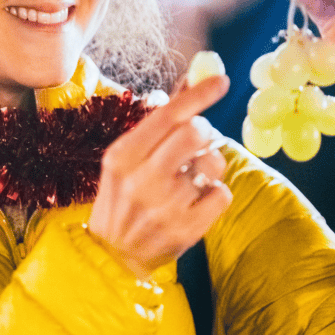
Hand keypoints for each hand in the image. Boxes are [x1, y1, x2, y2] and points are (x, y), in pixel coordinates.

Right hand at [88, 75, 232, 278]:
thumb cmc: (122, 196)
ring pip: (213, 163)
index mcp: (123, 155)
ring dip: (208, 165)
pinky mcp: (186, 230)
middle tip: (195, 142)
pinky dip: (215, 193)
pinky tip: (196, 200)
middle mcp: (142, 179)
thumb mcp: (126, 157)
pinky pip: (222, 194)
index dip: (198, 94)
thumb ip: (158, 121)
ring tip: (191, 177)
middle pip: (196, 133)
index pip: (168, 115)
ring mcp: (165, 207)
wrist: (112, 255)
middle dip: (203, 131)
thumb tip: (192, 79)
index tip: (221, 80)